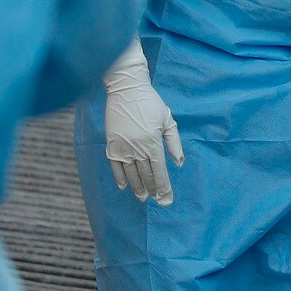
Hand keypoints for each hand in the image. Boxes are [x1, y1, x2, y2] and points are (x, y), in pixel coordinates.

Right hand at [102, 43, 184, 204]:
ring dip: (137, 187)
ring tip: (142, 197)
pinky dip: (120, 177)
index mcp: (153, 143)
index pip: (160, 172)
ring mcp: (123, 147)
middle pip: (146, 175)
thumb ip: (174, 143)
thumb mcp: (168, 120)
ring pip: (131, 173)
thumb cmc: (150, 103)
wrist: (126, 88)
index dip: (164, 188)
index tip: (167, 199)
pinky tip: (124, 186)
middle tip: (157, 201)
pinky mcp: (111, 144)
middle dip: (153, 190)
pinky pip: (115, 165)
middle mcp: (138, 148)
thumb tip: (179, 163)